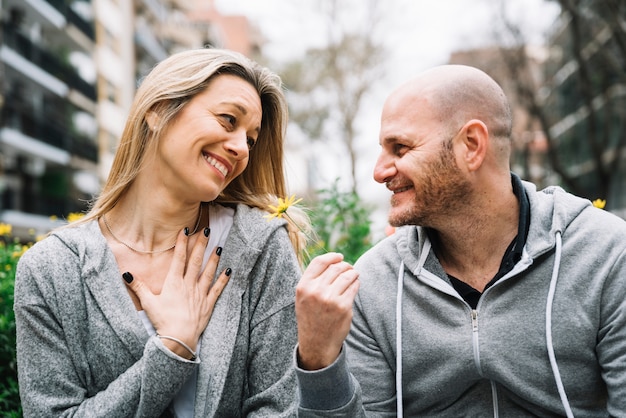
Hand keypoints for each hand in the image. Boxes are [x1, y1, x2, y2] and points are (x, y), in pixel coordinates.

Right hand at [123, 227, 230, 357]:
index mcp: (174, 283)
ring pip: (208, 272)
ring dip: (214, 259)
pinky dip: (223, 279)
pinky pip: (217, 289)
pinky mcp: (208, 304)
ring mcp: (200, 294)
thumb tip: (127, 274)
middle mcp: (189, 285)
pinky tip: (229, 270)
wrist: (178, 339)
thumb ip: (138, 287)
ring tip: (219, 246)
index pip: (179, 258)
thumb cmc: (162, 321)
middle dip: (201, 245)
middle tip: (206, 231)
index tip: (185, 230)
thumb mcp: (148, 303)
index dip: (182, 243)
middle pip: (196, 261)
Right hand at [295, 252, 359, 369]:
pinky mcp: (343, 307)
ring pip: (347, 275)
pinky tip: (355, 284)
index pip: (319, 262)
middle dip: (345, 265)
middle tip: (349, 268)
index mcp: (303, 286)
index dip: (332, 257)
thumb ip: (314, 280)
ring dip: (353, 273)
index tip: (340, 257)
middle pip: (335, 268)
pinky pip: (354, 287)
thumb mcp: (304, 297)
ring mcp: (330, 299)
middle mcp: (315, 291)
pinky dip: (356, 283)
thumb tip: (334, 260)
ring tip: (354, 275)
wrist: (316, 344)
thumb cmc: (311, 317)